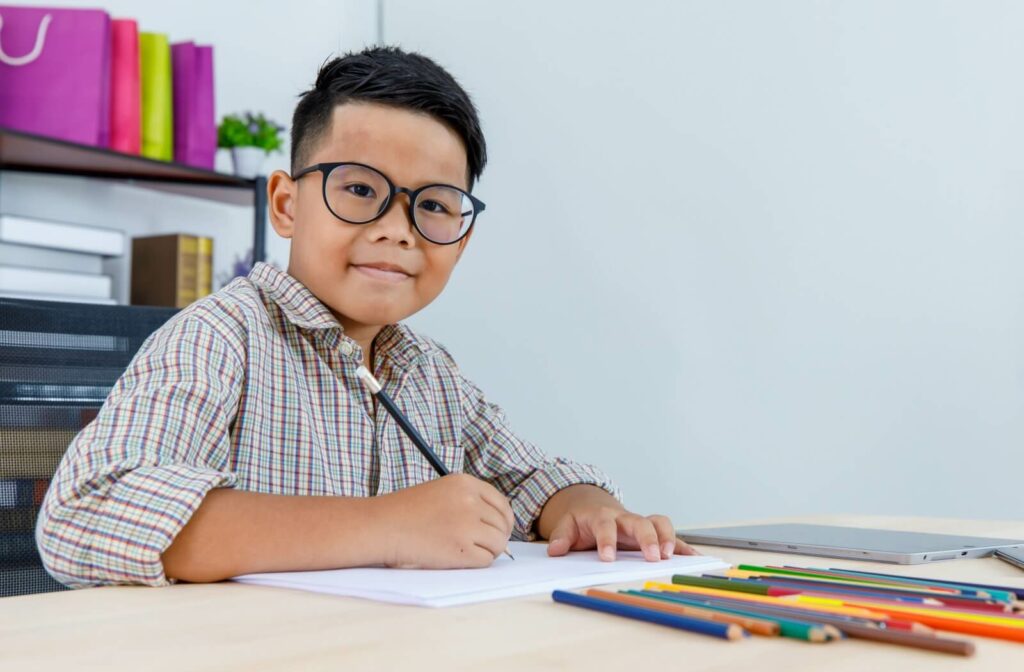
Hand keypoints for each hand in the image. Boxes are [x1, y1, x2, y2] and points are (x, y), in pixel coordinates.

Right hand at [375, 473, 513, 568]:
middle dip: (495, 538)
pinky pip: (485, 560)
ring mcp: (467, 525)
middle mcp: (470, 501)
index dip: (503, 520)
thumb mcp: (441, 491)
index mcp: (466, 483)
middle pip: (502, 525)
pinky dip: (476, 563)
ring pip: (498, 544)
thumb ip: (469, 501)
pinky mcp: (461, 549)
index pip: (501, 504)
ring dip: (487, 551)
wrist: (381, 526)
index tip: (498, 530)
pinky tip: (457, 558)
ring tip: (465, 551)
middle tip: (481, 545)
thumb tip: (498, 525)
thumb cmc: (406, 512)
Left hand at [538, 485, 697, 561]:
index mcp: (603, 517)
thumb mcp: (567, 525)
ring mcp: (641, 524)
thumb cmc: (582, 520)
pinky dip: (684, 548)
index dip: (607, 541)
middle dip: (648, 538)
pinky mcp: (652, 533)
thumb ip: (562, 537)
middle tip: (653, 557)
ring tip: (671, 557)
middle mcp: (625, 518)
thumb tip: (554, 550)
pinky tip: (695, 560)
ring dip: (668, 539)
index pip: (606, 527)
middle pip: (640, 522)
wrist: (594, 506)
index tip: (607, 558)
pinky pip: (672, 538)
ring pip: (659, 523)